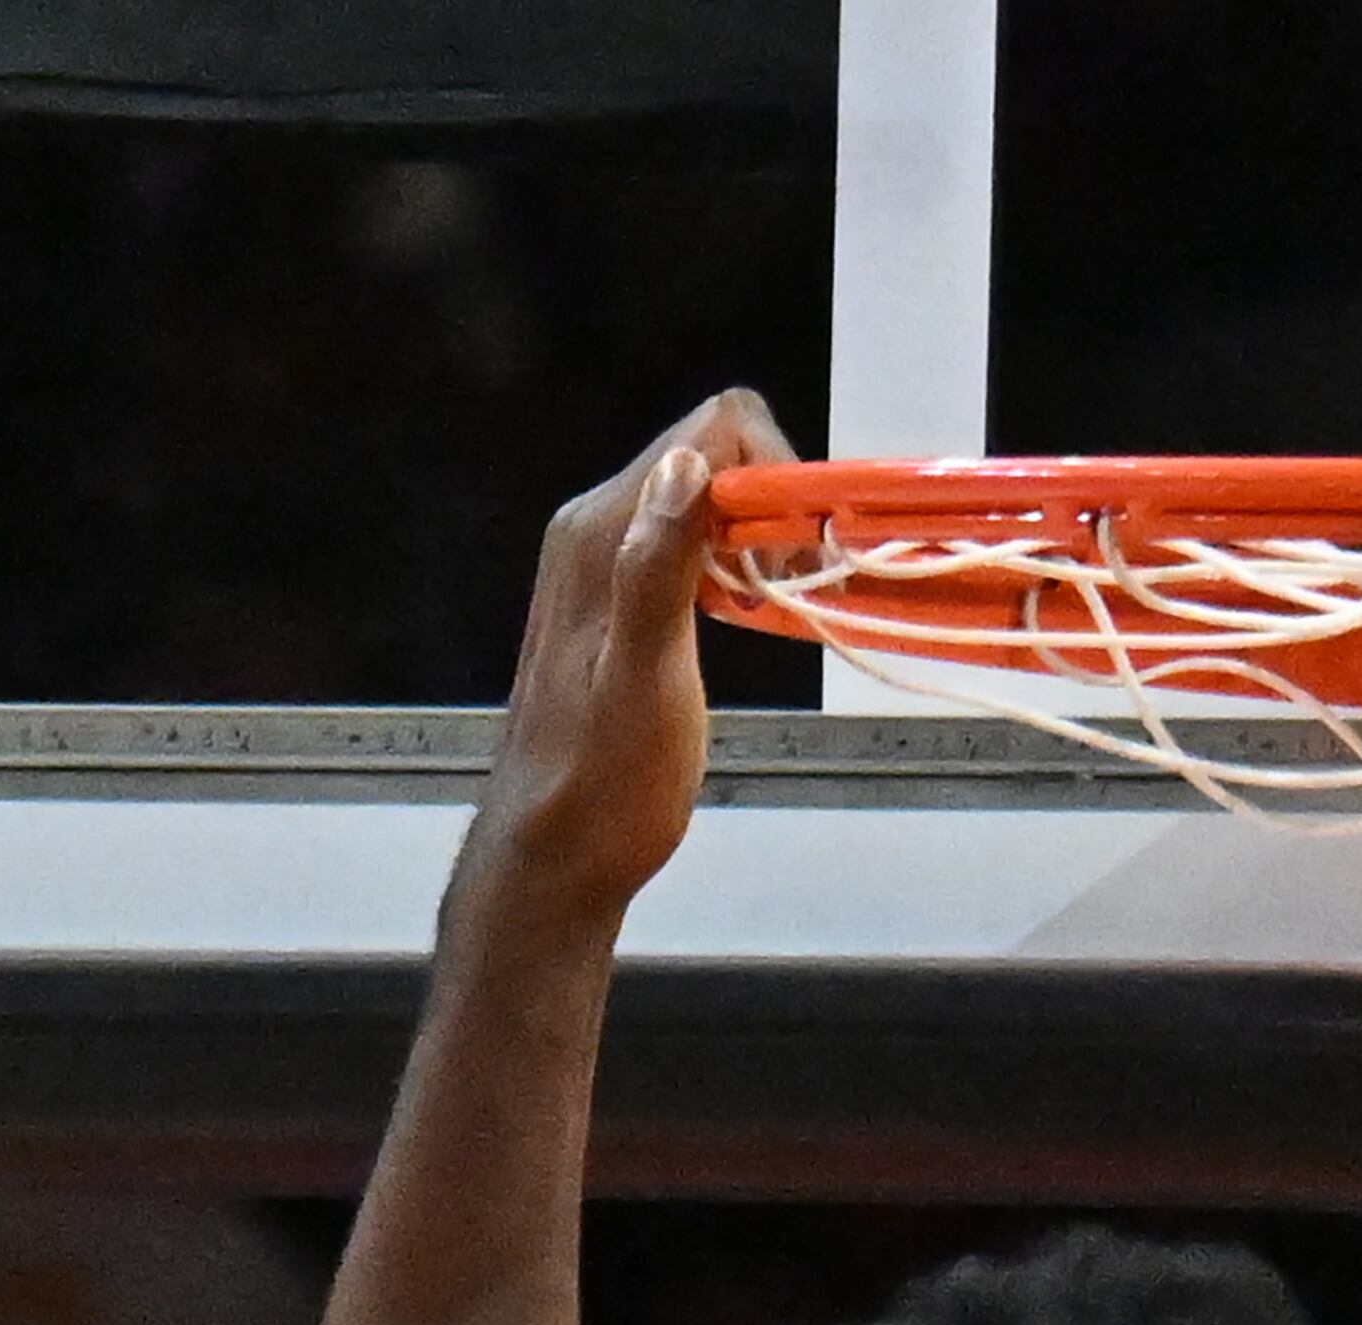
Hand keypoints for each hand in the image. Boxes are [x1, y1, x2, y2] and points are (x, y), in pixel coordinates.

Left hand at [460, 387, 797, 927]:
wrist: (555, 853)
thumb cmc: (602, 786)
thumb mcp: (642, 680)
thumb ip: (657, 570)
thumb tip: (687, 467)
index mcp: (600, 534)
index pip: (710, 433)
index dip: (776, 475)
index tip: (806, 551)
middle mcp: (597, 530)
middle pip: (713, 456)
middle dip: (776, 506)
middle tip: (802, 583)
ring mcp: (606, 562)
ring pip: (708, 500)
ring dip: (764, 538)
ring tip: (781, 603)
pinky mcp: (623, 596)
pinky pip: (694, 544)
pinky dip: (738, 566)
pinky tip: (748, 617)